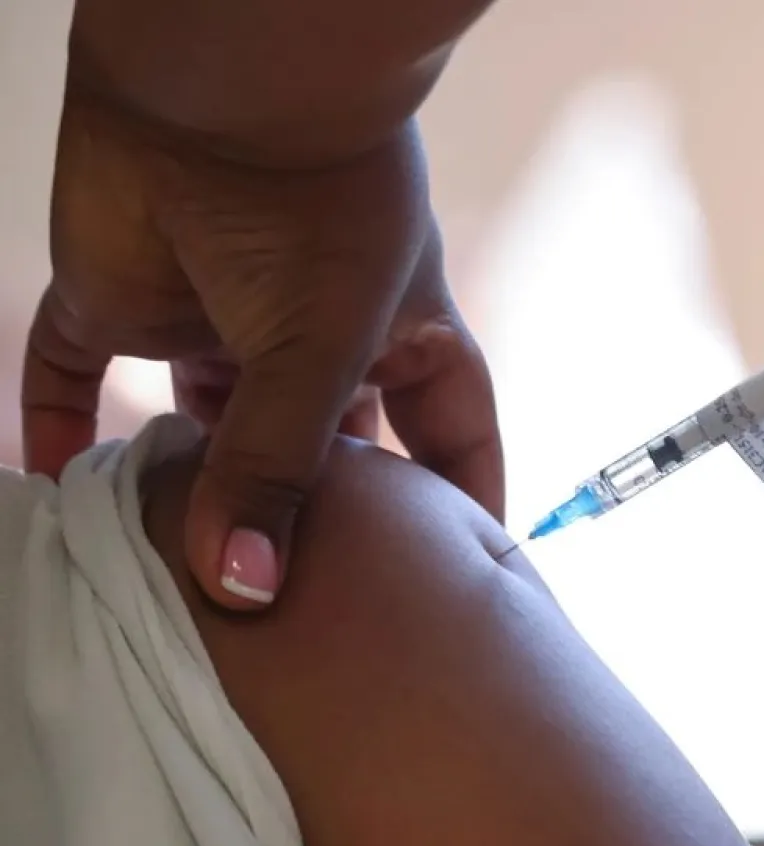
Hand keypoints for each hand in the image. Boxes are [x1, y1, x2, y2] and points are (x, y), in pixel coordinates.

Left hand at [23, 70, 502, 609]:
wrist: (218, 92)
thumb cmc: (318, 210)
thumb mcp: (317, 353)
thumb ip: (278, 471)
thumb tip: (246, 590)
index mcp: (402, 336)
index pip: (447, 434)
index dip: (463, 500)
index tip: (472, 573)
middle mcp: (314, 339)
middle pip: (323, 450)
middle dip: (321, 518)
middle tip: (313, 602)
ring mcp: (218, 322)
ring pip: (202, 429)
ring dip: (192, 489)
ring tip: (189, 576)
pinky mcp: (122, 302)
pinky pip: (76, 375)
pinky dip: (64, 428)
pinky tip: (59, 488)